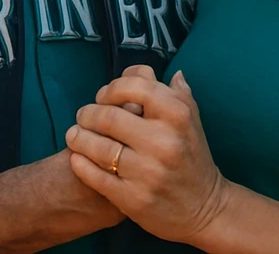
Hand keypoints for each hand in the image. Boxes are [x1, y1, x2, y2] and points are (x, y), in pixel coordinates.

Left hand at [66, 70, 227, 244]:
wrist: (205, 208)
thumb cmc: (193, 156)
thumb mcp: (191, 118)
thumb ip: (172, 91)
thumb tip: (149, 71)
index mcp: (177, 114)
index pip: (133, 86)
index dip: (111, 88)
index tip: (103, 96)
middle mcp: (163, 141)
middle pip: (109, 116)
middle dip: (88, 113)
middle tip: (83, 115)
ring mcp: (147, 171)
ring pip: (99, 147)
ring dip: (79, 138)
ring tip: (73, 135)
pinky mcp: (133, 198)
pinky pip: (97, 177)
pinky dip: (81, 164)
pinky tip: (76, 158)